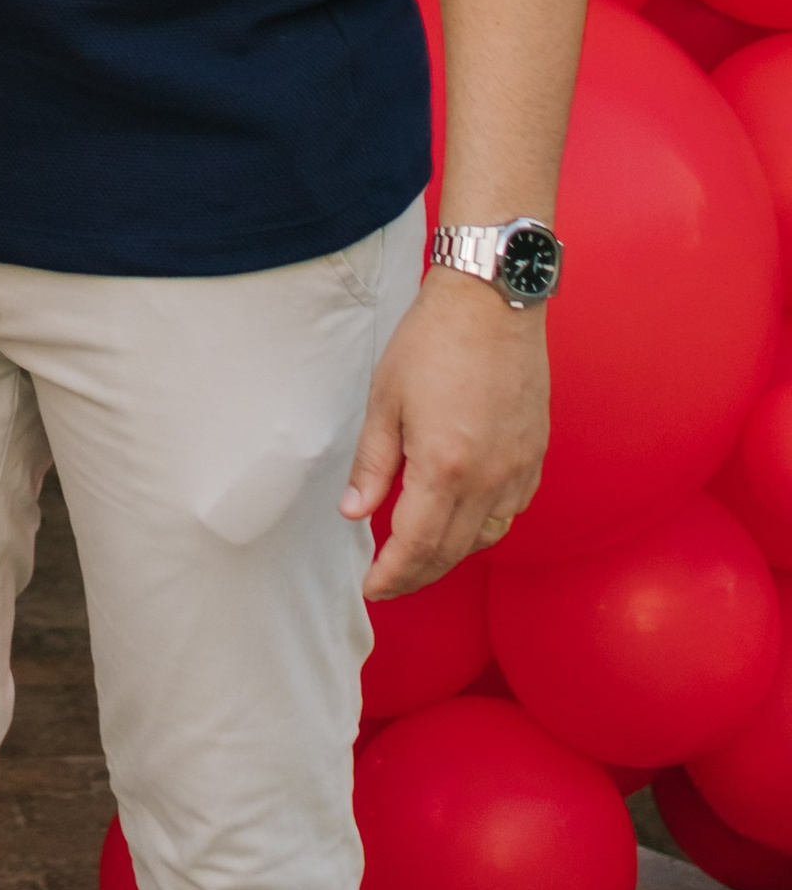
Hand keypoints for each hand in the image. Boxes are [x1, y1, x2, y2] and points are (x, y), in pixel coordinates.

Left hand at [341, 269, 550, 595]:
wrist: (491, 302)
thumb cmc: (432, 342)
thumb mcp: (385, 399)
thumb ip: (373, 464)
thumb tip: (354, 512)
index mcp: (445, 467)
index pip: (417, 546)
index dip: (393, 575)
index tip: (373, 588)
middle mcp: (489, 479)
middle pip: (452, 551)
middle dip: (417, 575)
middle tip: (389, 582)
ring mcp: (518, 469)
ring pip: (486, 537)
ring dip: (452, 555)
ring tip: (420, 555)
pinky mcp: (534, 456)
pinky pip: (511, 511)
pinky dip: (484, 527)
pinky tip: (463, 519)